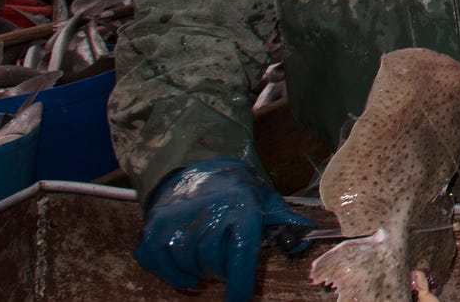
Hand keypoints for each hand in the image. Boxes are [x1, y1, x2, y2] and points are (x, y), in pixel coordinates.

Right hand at [133, 157, 313, 301]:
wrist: (194, 170)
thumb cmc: (235, 191)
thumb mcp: (265, 200)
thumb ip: (285, 222)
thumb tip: (306, 238)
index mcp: (240, 208)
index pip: (241, 253)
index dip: (240, 282)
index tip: (238, 299)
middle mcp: (207, 215)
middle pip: (215, 264)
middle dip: (223, 268)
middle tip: (225, 256)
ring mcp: (176, 225)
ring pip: (191, 268)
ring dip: (200, 268)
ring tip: (206, 250)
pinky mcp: (153, 234)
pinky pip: (165, 270)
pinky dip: (176, 273)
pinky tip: (186, 260)